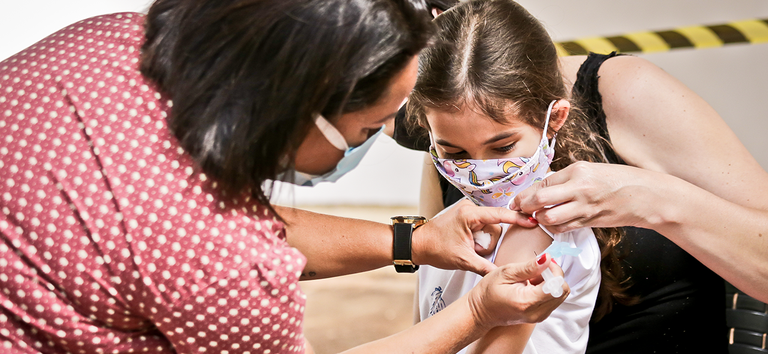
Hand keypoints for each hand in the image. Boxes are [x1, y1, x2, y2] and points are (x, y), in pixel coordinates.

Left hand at [412, 199, 538, 275]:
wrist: (418, 244)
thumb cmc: (435, 249)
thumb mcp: (463, 260)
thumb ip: (485, 267)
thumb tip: (503, 275)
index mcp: (469, 215)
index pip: (500, 215)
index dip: (518, 219)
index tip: (533, 221)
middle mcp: (470, 208)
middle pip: (495, 226)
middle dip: (487, 242)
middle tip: (473, 251)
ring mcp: (468, 211)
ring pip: (489, 229)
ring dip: (483, 242)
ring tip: (468, 249)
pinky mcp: (467, 216)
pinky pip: (482, 228)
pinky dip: (479, 239)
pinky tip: (468, 245)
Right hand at [468, 254, 568, 327]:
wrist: (481, 312)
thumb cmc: (488, 292)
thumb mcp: (505, 273)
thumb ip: (528, 267)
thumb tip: (547, 258)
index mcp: (527, 302)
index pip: (557, 285)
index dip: (554, 269)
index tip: (542, 262)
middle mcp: (536, 313)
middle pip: (562, 290)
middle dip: (553, 275)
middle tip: (536, 270)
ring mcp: (539, 316)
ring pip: (560, 295)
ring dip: (550, 282)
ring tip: (531, 278)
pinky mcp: (540, 316)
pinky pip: (553, 299)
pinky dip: (547, 289)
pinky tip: (531, 285)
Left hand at [512, 161, 659, 232]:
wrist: (645, 195)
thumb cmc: (618, 180)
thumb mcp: (590, 171)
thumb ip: (566, 179)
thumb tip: (542, 188)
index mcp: (578, 170)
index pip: (542, 182)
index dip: (525, 193)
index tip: (517, 199)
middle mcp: (580, 187)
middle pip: (540, 199)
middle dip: (525, 206)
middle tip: (520, 209)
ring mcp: (585, 206)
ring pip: (549, 217)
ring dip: (539, 220)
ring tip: (538, 217)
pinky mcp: (591, 221)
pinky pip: (564, 228)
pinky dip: (554, 228)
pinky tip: (553, 224)